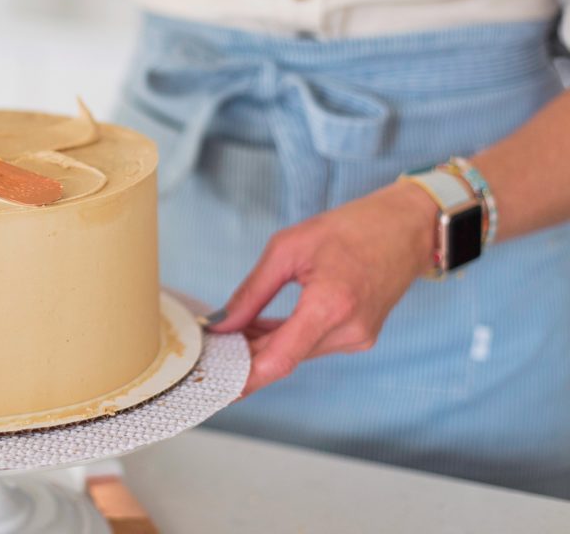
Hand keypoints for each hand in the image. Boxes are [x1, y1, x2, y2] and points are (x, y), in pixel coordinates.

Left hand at [206, 180, 437, 395]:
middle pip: (284, 358)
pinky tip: (259, 329)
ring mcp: (358, 338)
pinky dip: (285, 339)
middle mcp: (348, 331)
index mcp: (330, 306)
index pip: (280, 360)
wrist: (406, 227)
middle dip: (244, 356)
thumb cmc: (349, 229)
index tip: (215, 388)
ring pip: (297, 353)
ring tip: (229, 331)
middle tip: (208, 347)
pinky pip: (312, 345)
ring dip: (263, 346)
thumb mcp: (288, 248)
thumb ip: (252, 291)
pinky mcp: (360, 337)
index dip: (244, 379)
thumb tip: (221, 323)